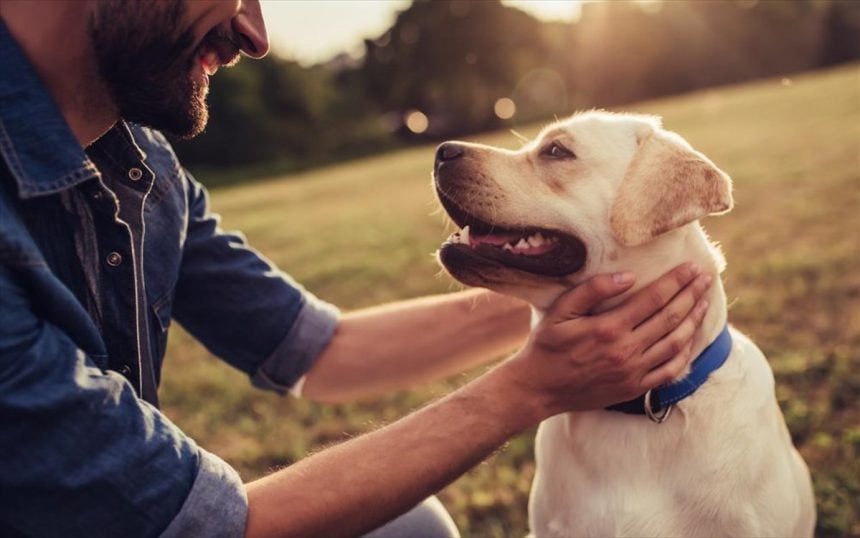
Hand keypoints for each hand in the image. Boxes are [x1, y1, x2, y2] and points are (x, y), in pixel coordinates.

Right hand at [501, 263, 712, 417]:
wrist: (539, 388)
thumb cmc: (547, 345)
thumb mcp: (560, 311)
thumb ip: (592, 290)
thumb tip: (628, 276)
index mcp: (608, 328)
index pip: (654, 299)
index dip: (676, 281)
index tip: (692, 267)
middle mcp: (626, 350)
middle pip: (670, 318)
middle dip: (692, 295)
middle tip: (706, 278)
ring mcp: (633, 372)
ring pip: (675, 343)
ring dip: (694, 320)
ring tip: (704, 302)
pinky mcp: (634, 388)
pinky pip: (669, 370)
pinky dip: (685, 353)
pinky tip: (691, 338)